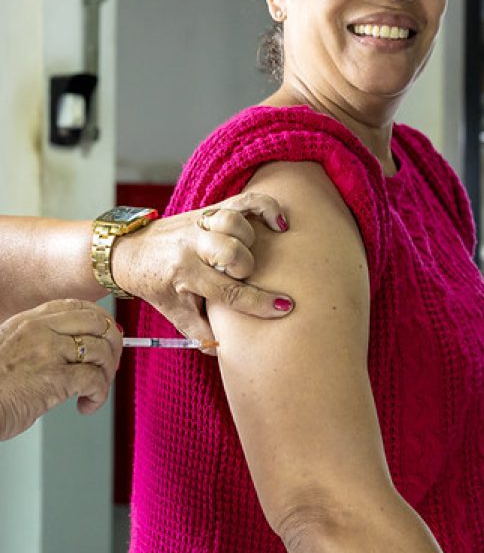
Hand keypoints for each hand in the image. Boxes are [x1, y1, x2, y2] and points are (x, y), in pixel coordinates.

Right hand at [0, 299, 121, 439]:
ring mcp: (49, 352)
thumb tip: (78, 344)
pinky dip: (99, 394)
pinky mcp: (55, 379)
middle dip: (114, 344)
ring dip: (107, 373)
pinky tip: (87, 404)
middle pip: (99, 323)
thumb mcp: (12, 347)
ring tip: (96, 389)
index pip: (80, 307)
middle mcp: (41, 329)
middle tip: (110, 364)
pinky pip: (95, 379)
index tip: (108, 337)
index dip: (101, 321)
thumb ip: (40, 340)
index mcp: (31, 319)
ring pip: (102, 350)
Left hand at [111, 192, 293, 352]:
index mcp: (183, 272)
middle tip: (239, 277)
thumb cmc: (155, 283)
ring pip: (237, 223)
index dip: (259, 302)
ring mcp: (200, 222)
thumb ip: (202, 333)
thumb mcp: (174, 312)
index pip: (227, 291)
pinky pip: (244, 201)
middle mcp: (191, 243)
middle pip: (233, 253)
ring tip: (248, 252)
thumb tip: (230, 351)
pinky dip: (266, 208)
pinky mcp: (209, 209)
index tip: (284, 308)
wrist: (130, 250)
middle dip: (245, 269)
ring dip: (249, 241)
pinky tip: (279, 223)